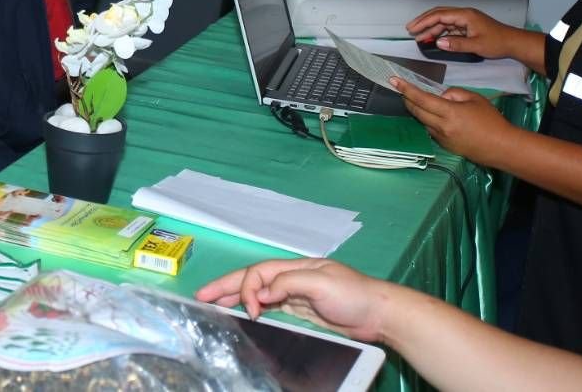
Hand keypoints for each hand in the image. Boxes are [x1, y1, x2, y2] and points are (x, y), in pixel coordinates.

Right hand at [195, 258, 395, 341]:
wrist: (379, 314)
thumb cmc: (354, 294)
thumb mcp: (321, 283)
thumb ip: (289, 283)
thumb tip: (262, 293)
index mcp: (294, 267)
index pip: (260, 273)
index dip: (248, 288)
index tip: (250, 309)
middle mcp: (291, 278)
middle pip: (252, 279)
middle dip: (226, 286)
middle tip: (201, 295)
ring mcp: (295, 294)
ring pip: (257, 293)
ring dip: (234, 297)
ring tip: (213, 303)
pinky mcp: (301, 311)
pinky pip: (269, 307)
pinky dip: (252, 308)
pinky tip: (243, 313)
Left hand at [392, 78, 514, 165]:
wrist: (502, 147)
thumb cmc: (491, 120)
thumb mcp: (474, 98)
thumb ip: (454, 93)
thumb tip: (440, 96)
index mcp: (449, 112)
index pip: (421, 98)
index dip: (406, 89)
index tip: (394, 80)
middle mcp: (441, 127)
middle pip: (416, 110)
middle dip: (407, 99)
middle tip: (402, 89)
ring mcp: (441, 138)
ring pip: (422, 121)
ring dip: (418, 111)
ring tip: (419, 101)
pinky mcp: (444, 146)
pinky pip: (430, 130)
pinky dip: (428, 121)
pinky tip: (435, 117)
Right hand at [404, 6, 520, 60]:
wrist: (513, 43)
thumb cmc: (498, 42)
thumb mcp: (477, 45)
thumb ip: (456, 44)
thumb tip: (438, 43)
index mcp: (465, 15)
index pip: (439, 15)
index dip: (424, 21)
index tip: (413, 28)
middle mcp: (464, 15)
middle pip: (439, 15)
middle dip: (424, 22)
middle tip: (411, 30)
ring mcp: (465, 20)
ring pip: (443, 22)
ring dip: (431, 29)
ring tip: (419, 38)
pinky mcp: (467, 27)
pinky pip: (449, 27)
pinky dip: (439, 33)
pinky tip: (433, 40)